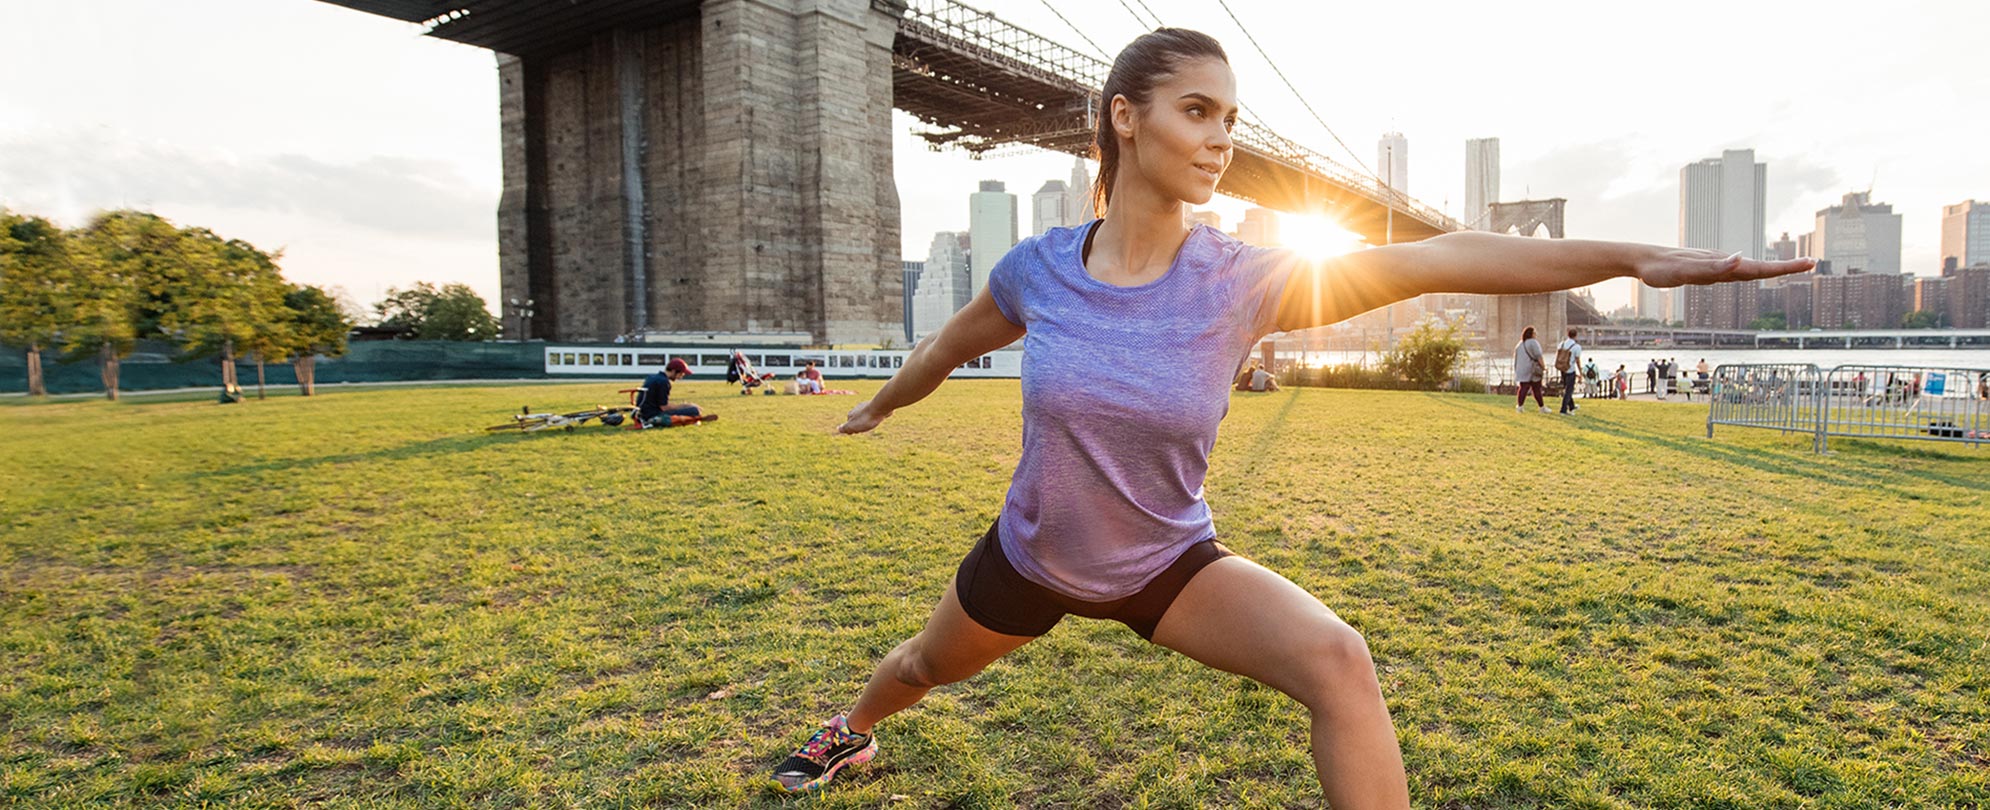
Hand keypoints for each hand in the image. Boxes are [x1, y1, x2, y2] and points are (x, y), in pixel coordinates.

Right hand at [837, 400, 891, 433]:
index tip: (856, 432)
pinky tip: (877, 417)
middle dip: (859, 425)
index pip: (848, 424)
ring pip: (864, 415)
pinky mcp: (875, 405)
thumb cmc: (866, 418)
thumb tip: (838, 429)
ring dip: (866, 420)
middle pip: (856, 419)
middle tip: (863, 428)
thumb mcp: (853, 426)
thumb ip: (845, 428)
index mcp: (850, 414)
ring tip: (871, 423)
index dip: (852, 430)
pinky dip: (873, 416)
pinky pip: (872, 412)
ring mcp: (866, 406)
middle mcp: (857, 409)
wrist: (880, 408)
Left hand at [1636, 249, 1814, 287]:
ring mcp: (1716, 265)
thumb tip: (1740, 259)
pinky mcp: (1707, 268)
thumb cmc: (1663, 268)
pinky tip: (1750, 271)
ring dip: (1772, 268)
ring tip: (1792, 268)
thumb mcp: (1687, 271)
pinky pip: (1734, 270)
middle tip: (1812, 264)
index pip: (1760, 268)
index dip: (1785, 268)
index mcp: (1723, 265)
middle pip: (1760, 267)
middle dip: (1786, 267)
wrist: (1644, 259)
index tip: (1810, 263)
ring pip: (1749, 267)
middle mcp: (1723, 263)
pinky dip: (1750, 271)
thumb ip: (1713, 268)